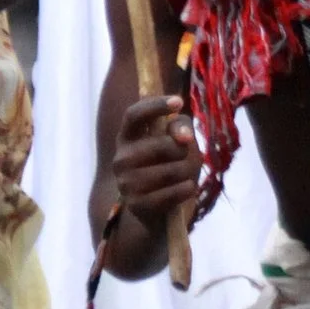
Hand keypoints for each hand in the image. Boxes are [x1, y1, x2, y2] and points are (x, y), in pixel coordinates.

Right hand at [111, 94, 198, 237]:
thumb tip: (183, 135)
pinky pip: (172, 194)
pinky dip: (187, 189)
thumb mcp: (177, 140)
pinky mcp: (136, 205)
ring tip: (187, 174)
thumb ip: (181, 127)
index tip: (178, 102)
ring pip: (171, 172)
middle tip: (188, 155)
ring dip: (188, 172)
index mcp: (127, 136)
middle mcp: (121, 158)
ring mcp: (126, 183)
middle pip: (161, 145)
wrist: (155, 206)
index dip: (155, 106)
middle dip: (183, 150)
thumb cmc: (168, 164)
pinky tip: (186, 187)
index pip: (134, 115)